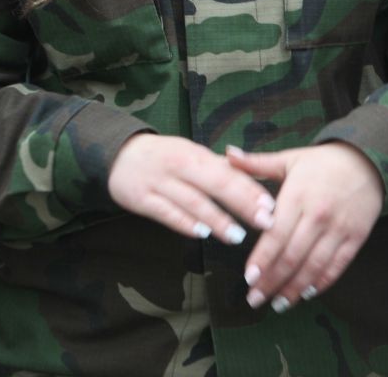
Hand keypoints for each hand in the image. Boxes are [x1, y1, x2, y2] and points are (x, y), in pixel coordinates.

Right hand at [107, 134, 277, 245]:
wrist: (115, 153)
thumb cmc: (162, 157)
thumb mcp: (189, 154)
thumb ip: (220, 168)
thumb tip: (258, 175)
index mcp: (192, 153)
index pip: (226, 171)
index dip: (249, 188)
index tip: (271, 205)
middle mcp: (176, 165)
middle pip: (213, 183)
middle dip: (241, 203)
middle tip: (265, 222)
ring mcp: (157, 181)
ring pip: (191, 200)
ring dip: (215, 218)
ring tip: (237, 235)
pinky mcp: (140, 198)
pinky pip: (165, 212)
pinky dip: (183, 222)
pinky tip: (200, 234)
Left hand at [228, 143, 383, 311]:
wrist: (367, 163)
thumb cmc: (320, 163)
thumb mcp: (287, 159)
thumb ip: (255, 163)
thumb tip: (226, 154)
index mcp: (297, 197)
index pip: (276, 235)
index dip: (262, 259)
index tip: (248, 277)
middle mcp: (318, 216)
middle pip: (292, 256)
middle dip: (272, 281)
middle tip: (255, 299)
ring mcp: (339, 230)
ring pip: (314, 266)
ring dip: (295, 288)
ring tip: (278, 303)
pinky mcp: (356, 239)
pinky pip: (338, 266)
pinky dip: (322, 282)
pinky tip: (307, 294)